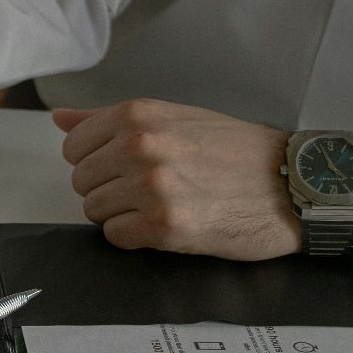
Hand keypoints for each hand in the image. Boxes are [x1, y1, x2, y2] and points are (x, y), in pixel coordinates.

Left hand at [56, 99, 303, 259]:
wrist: (292, 183)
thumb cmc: (237, 151)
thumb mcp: (174, 118)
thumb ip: (110, 120)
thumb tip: (60, 119)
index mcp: (138, 116)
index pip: (74, 147)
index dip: (97, 163)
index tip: (125, 168)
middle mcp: (140, 147)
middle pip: (82, 182)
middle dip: (109, 190)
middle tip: (151, 190)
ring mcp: (151, 188)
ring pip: (95, 211)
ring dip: (123, 215)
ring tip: (163, 206)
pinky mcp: (165, 227)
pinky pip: (116, 237)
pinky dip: (136, 237)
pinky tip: (168, 225)